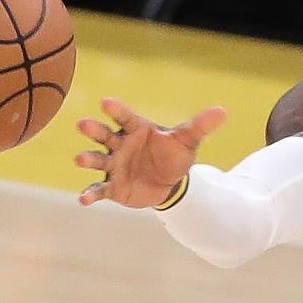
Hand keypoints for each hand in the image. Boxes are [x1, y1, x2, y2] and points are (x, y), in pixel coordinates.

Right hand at [74, 98, 226, 207]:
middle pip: (104, 135)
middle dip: (94, 130)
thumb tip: (223, 111)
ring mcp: (113, 165)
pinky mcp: (112, 186)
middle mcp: (120, 144)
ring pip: (97, 160)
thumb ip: (200, 126)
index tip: (106, 102)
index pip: (125, 116)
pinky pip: (99, 189)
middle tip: (83, 124)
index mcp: (136, 128)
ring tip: (79, 159)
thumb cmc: (174, 154)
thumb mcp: (188, 140)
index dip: (116, 110)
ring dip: (88, 159)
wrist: (169, 183)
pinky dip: (90, 194)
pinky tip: (83, 200)